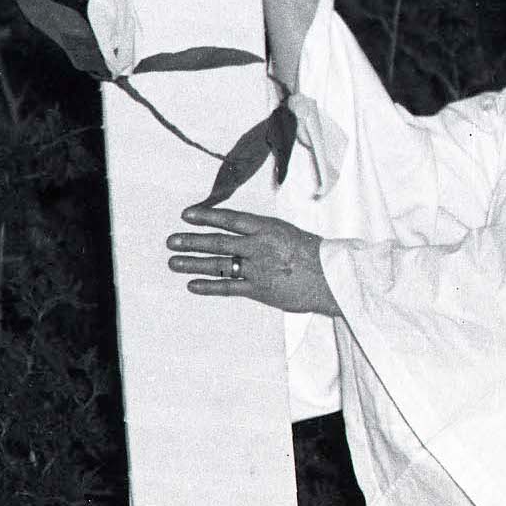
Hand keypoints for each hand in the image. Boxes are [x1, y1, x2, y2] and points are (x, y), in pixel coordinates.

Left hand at [165, 203, 332, 316]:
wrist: (334, 279)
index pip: (231, 219)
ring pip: (219, 265)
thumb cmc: (314, 255)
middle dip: (192, 241)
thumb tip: (239, 233)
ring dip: (193, 263)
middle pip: (219, 242)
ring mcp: (259, 269)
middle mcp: (260, 247)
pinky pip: (229, 288)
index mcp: (268, 228)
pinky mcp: (260, 290)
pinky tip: (192, 284)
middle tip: (171, 240)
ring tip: (173, 262)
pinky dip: (209, 286)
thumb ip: (263, 234)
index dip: (207, 216)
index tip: (187, 214)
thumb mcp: (288, 233)